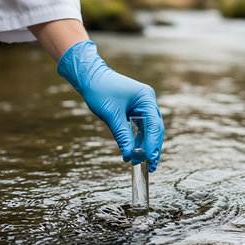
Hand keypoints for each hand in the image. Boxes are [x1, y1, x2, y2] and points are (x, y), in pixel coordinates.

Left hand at [58, 40, 163, 171]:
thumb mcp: (111, 115)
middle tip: (150, 166)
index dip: (153, 144)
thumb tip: (130, 155)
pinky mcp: (135, 109)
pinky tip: (133, 152)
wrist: (89, 77)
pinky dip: (137, 140)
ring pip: (148, 130)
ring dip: (144, 146)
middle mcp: (147, 101)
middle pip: (155, 128)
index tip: (150, 159)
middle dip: (152, 147)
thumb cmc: (100, 90)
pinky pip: (139, 127)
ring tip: (139, 162)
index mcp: (146, 98)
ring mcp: (142, 105)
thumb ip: (122, 135)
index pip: (154, 125)